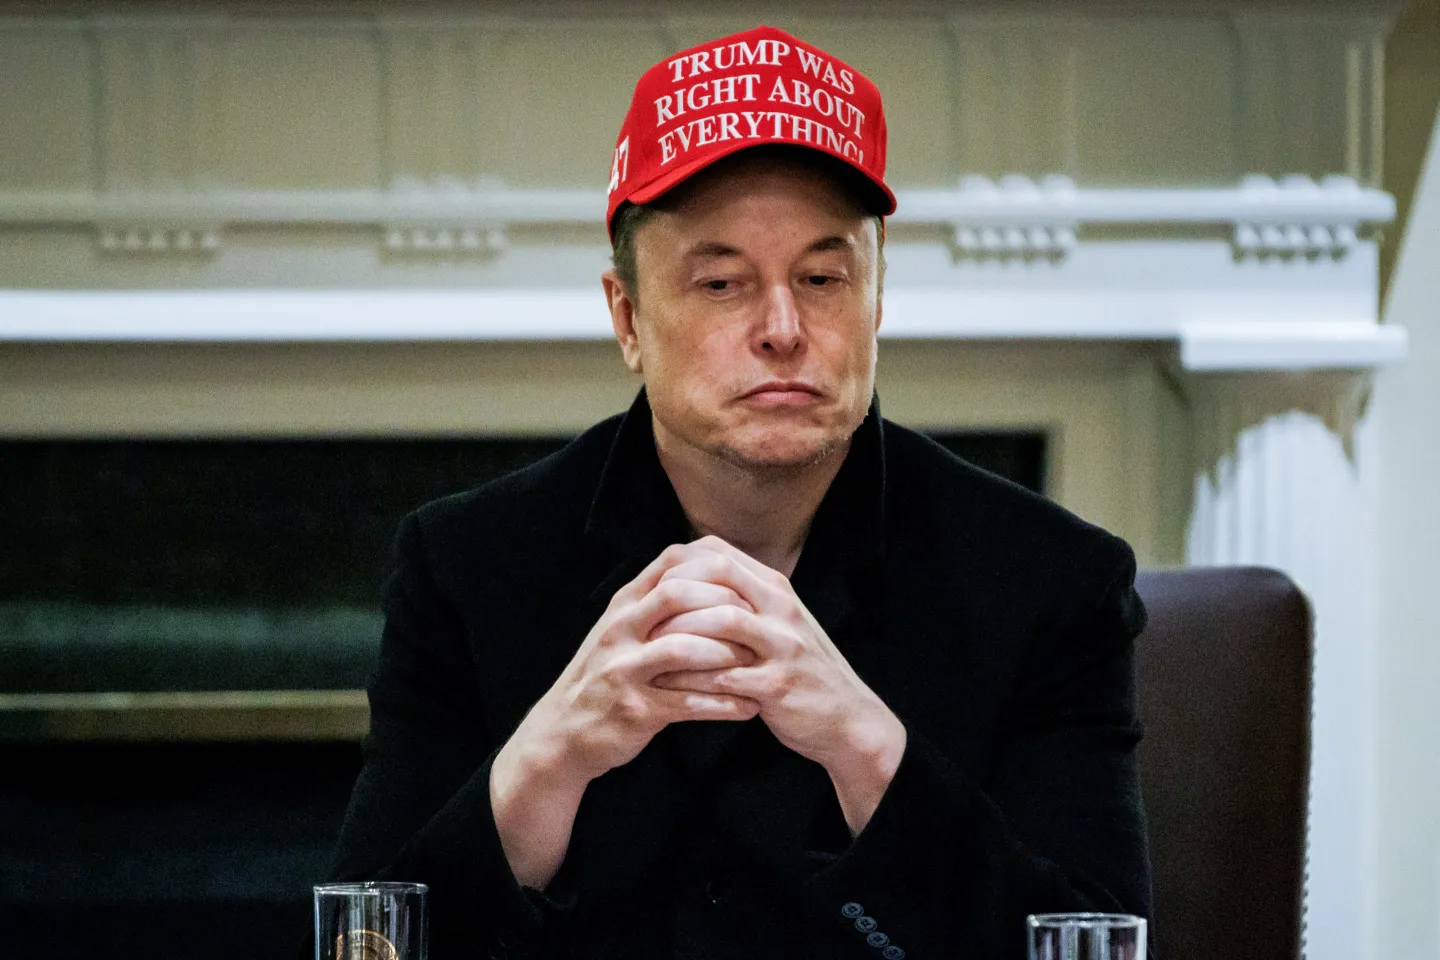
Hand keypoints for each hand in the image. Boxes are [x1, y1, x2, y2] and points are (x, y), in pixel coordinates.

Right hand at [490, 541, 758, 886]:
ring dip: (727, 654)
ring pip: (683, 649)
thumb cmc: (605, 676)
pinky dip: (723, 705)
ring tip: (760, 662)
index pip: (670, 564)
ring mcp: (624, 670)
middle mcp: (620, 630)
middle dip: (724, 605)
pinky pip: (687, 702)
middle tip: (759, 620)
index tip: (749, 583)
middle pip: (676, 596)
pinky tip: (750, 708)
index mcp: (623, 605)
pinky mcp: (634, 710)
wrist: (561, 733)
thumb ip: (654, 602)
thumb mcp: (621, 630)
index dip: (714, 567)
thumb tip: (704, 570)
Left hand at [650, 536, 906, 833]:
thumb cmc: (802, 670)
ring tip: (647, 648)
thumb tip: (693, 579)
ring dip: (680, 634)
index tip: (648, 585)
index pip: (719, 553)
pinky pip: (725, 676)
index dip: (677, 563)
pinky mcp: (778, 685)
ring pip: (721, 622)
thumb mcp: (779, 624)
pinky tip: (665, 686)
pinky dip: (692, 679)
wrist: (848, 719)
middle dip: (673, 592)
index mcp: (776, 590)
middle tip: (640, 614)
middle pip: (720, 576)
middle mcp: (781, 609)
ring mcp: (782, 646)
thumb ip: (745, 599)